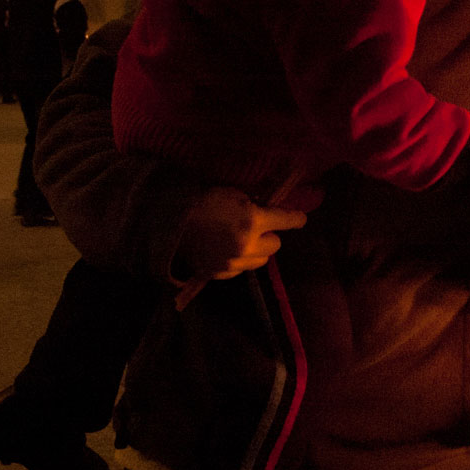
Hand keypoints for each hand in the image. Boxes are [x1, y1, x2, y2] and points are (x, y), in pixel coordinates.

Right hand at [173, 187, 307, 279]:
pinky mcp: (221, 274)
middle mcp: (248, 245)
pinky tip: (227, 250)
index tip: (300, 218)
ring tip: (242, 240)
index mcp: (253, 221)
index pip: (287, 221)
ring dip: (257, 250)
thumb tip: (271, 211)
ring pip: (261, 260)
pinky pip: (242, 269)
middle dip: (270, 235)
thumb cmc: (202, 202)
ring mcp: (234, 263)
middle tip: (259, 228)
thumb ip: (256, 205)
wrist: (169, 224)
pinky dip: (240, 261)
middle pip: (276, 245)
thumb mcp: (235, 195)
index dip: (296, 218)